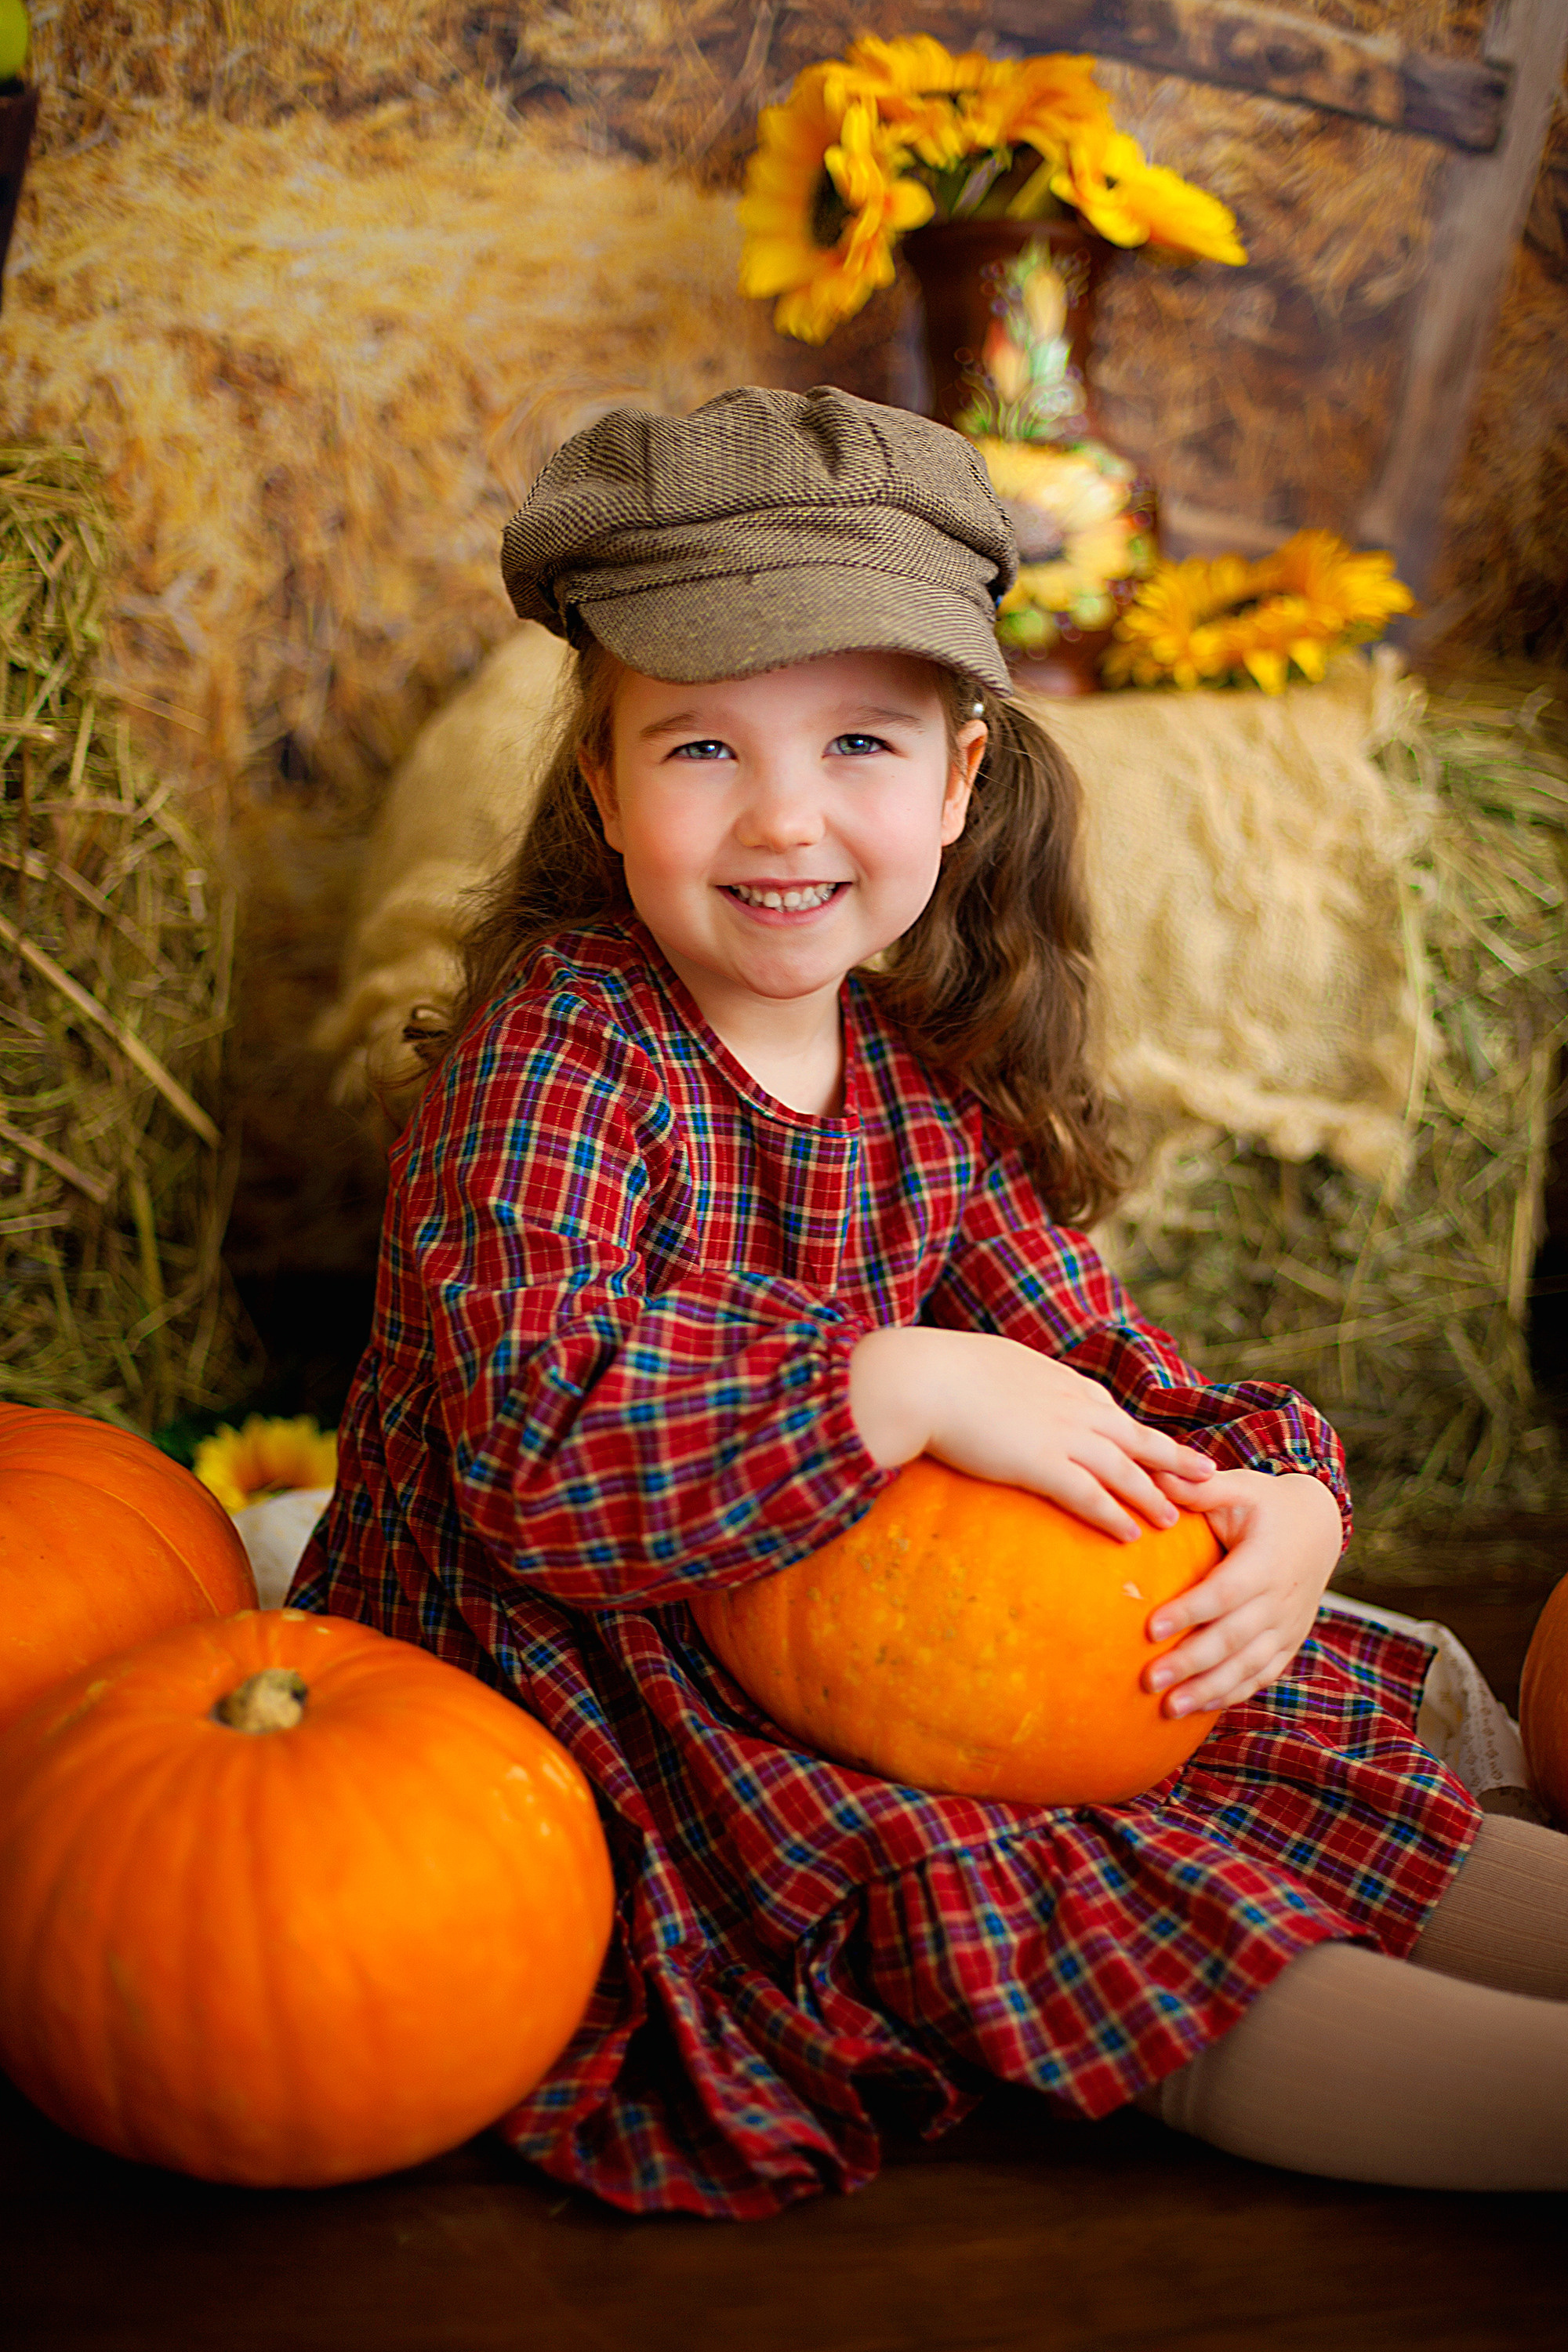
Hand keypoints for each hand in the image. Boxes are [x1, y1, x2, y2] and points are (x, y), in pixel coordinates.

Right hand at [848, 1326, 1216, 1542]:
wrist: (920, 1379)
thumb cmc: (938, 1371)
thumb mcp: (987, 1365)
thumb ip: (1006, 1385)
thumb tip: (997, 1396)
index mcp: (1058, 1380)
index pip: (1110, 1412)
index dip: (1138, 1434)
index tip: (1159, 1448)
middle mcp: (1070, 1406)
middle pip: (1135, 1437)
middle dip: (1174, 1458)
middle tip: (1207, 1474)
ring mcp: (1060, 1435)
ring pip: (1123, 1469)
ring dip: (1152, 1494)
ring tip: (1174, 1518)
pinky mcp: (1040, 1464)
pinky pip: (1088, 1495)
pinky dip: (1113, 1514)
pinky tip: (1130, 1534)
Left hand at [1141, 1466, 1342, 1717]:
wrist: (1319, 1526)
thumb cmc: (1266, 1504)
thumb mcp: (1239, 1488)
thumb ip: (1198, 1487)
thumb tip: (1152, 1474)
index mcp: (1265, 1561)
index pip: (1224, 1593)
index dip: (1189, 1612)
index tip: (1149, 1629)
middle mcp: (1280, 1600)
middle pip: (1232, 1638)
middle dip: (1190, 1663)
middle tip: (1148, 1681)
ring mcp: (1288, 1626)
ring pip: (1248, 1666)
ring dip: (1208, 1689)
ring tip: (1167, 1709)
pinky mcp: (1288, 1642)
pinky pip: (1262, 1675)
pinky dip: (1232, 1693)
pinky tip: (1198, 1708)